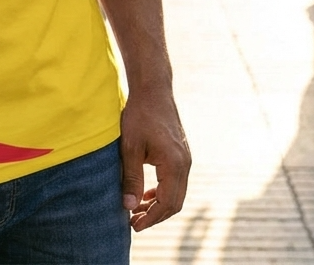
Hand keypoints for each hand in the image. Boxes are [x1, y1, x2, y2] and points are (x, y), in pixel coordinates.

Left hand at [119, 84, 190, 231]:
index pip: (167, 203)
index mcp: (174, 164)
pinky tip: (146, 193)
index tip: (133, 225)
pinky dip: (162, 191)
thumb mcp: (130, 147)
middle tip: (133, 222)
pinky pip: (175, 181)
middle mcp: (184, 163)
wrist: (153, 89)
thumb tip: (129, 206)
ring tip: (137, 210)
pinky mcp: (180, 153)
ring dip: (158, 204)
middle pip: (174, 202)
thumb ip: (132, 177)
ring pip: (176, 192)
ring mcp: (184, 158)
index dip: (151, 218)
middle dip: (155, 215)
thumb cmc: (140, 114)